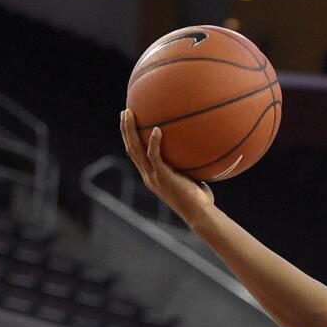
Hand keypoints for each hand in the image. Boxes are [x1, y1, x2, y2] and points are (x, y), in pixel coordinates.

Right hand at [119, 109, 215, 225]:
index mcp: (152, 176)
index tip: (131, 123)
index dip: (131, 139)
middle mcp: (148, 176)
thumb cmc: (201, 200)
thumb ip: (189, 166)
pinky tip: (157, 129)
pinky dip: (153, 142)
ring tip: (129, 113)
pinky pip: (154, 156)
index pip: (136, 155)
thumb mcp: (192, 179)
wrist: (200, 214)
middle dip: (126, 129)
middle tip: (125, 112)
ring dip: (130, 130)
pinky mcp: (162, 177)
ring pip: (135, 149)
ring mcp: (153, 177)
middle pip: (130, 149)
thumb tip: (200, 150)